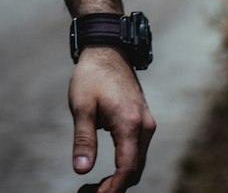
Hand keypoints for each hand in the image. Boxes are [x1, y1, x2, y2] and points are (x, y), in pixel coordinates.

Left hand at [69, 48, 155, 190]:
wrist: (107, 49)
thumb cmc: (91, 75)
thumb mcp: (81, 106)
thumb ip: (83, 139)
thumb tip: (80, 170)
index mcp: (130, 124)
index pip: (126, 169)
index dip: (112, 189)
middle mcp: (144, 127)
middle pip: (134, 170)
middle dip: (114, 187)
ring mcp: (146, 124)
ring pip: (137, 163)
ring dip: (120, 179)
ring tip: (95, 188)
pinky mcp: (143, 121)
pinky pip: (137, 152)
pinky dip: (125, 166)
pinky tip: (108, 173)